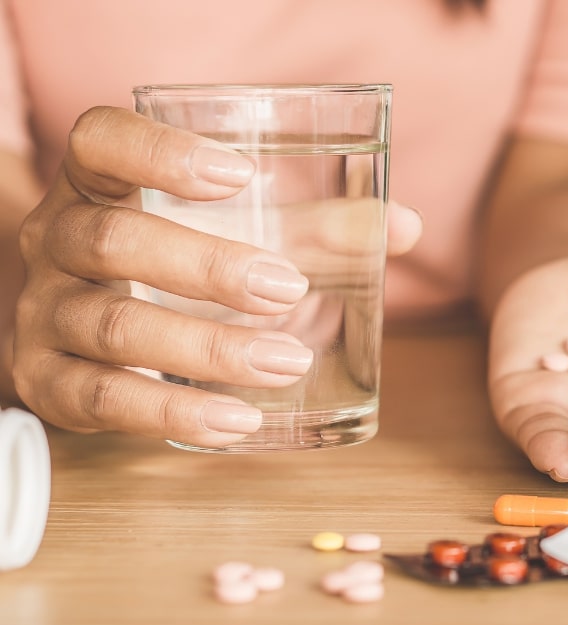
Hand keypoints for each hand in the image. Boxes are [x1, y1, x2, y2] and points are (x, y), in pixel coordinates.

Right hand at [13, 106, 420, 446]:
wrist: (89, 334)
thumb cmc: (175, 269)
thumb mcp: (235, 235)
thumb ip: (316, 227)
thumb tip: (405, 226)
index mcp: (97, 184)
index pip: (100, 141)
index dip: (161, 152)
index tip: (240, 174)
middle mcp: (57, 241)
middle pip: (114, 240)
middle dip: (207, 267)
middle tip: (288, 288)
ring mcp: (45, 314)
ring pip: (114, 327)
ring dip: (206, 349)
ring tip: (288, 364)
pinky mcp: (48, 383)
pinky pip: (104, 401)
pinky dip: (174, 414)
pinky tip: (237, 422)